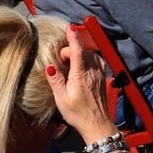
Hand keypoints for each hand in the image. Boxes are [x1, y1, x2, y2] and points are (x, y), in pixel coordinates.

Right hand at [47, 25, 112, 140]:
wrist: (97, 125)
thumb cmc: (78, 114)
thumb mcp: (62, 99)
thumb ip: (56, 81)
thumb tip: (50, 67)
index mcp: (81, 75)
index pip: (78, 51)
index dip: (73, 38)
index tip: (69, 28)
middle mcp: (92, 72)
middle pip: (83, 52)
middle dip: (71, 51)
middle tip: (61, 62)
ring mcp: (99, 75)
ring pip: (91, 56)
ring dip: (81, 54)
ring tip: (70, 64)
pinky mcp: (102, 79)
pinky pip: (97, 62)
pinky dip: (89, 58)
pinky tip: (83, 65)